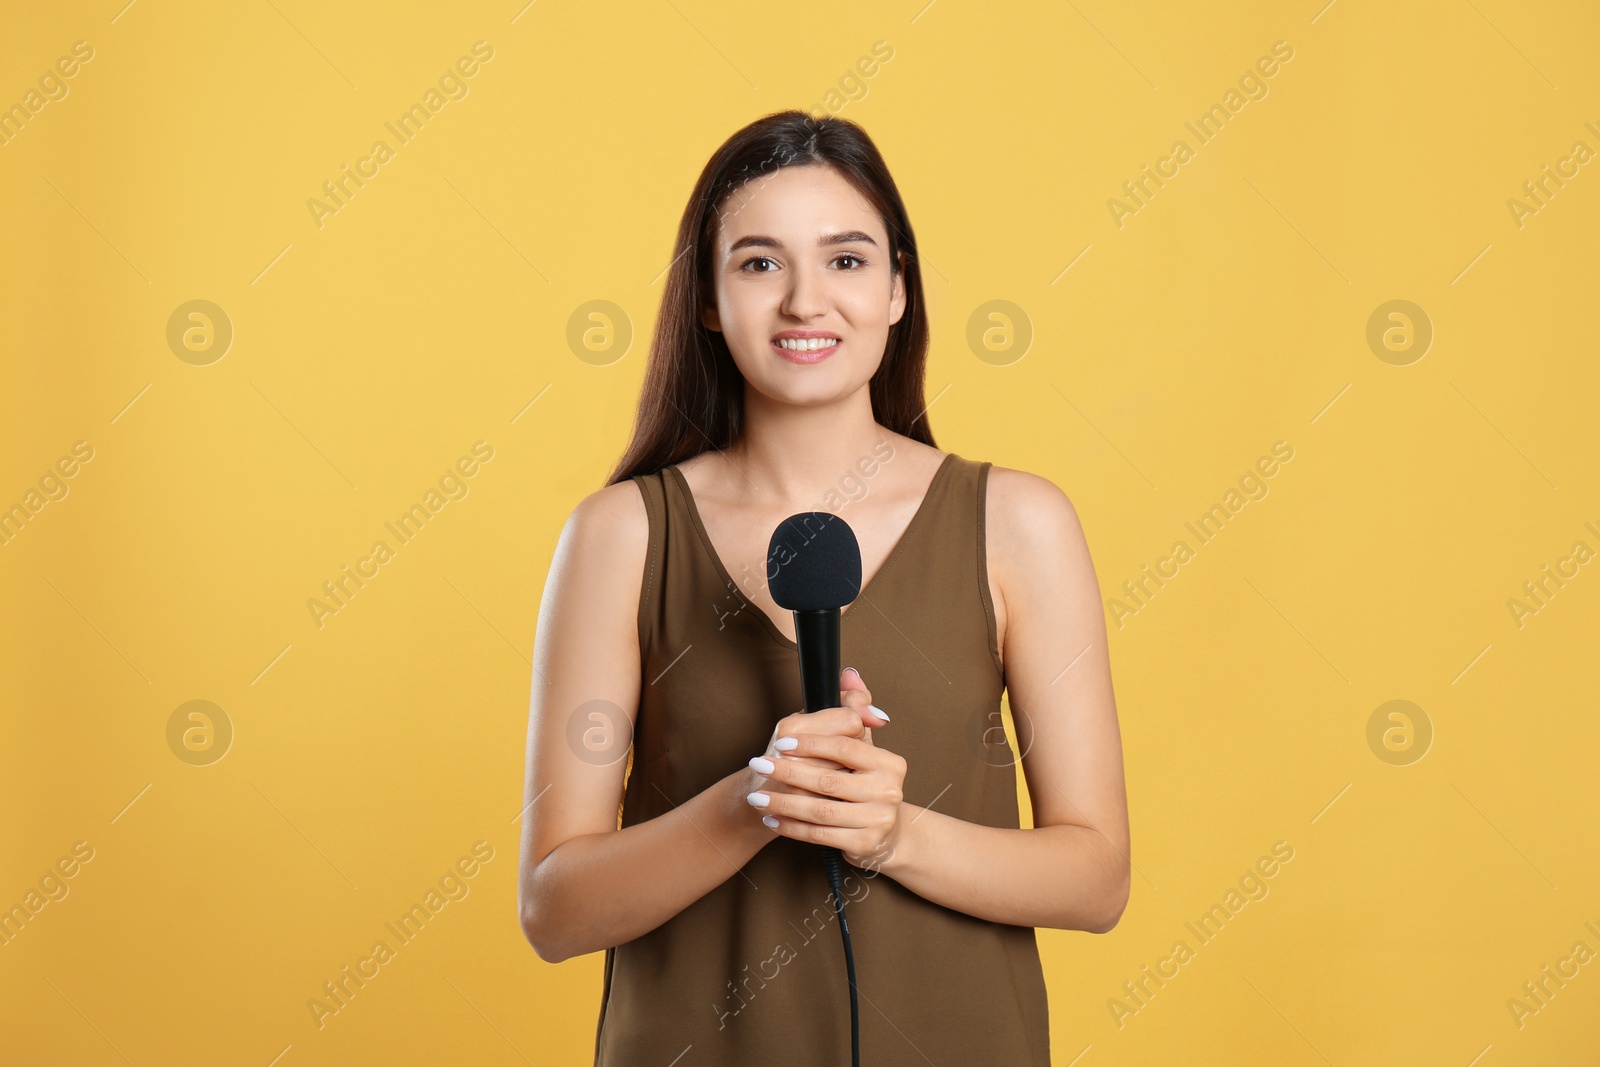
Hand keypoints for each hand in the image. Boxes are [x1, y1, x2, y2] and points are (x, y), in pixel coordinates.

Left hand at [745, 668, 906, 869]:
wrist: (880, 833)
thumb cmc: (861, 782)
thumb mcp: (859, 745)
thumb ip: (852, 708)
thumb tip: (849, 673)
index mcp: (889, 761)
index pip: (846, 744)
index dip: (811, 742)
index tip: (780, 743)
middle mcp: (889, 790)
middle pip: (829, 778)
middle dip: (788, 772)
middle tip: (758, 765)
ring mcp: (879, 819)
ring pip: (821, 809)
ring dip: (783, 803)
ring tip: (758, 798)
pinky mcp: (864, 844)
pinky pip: (820, 834)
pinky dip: (792, 827)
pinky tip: (772, 819)